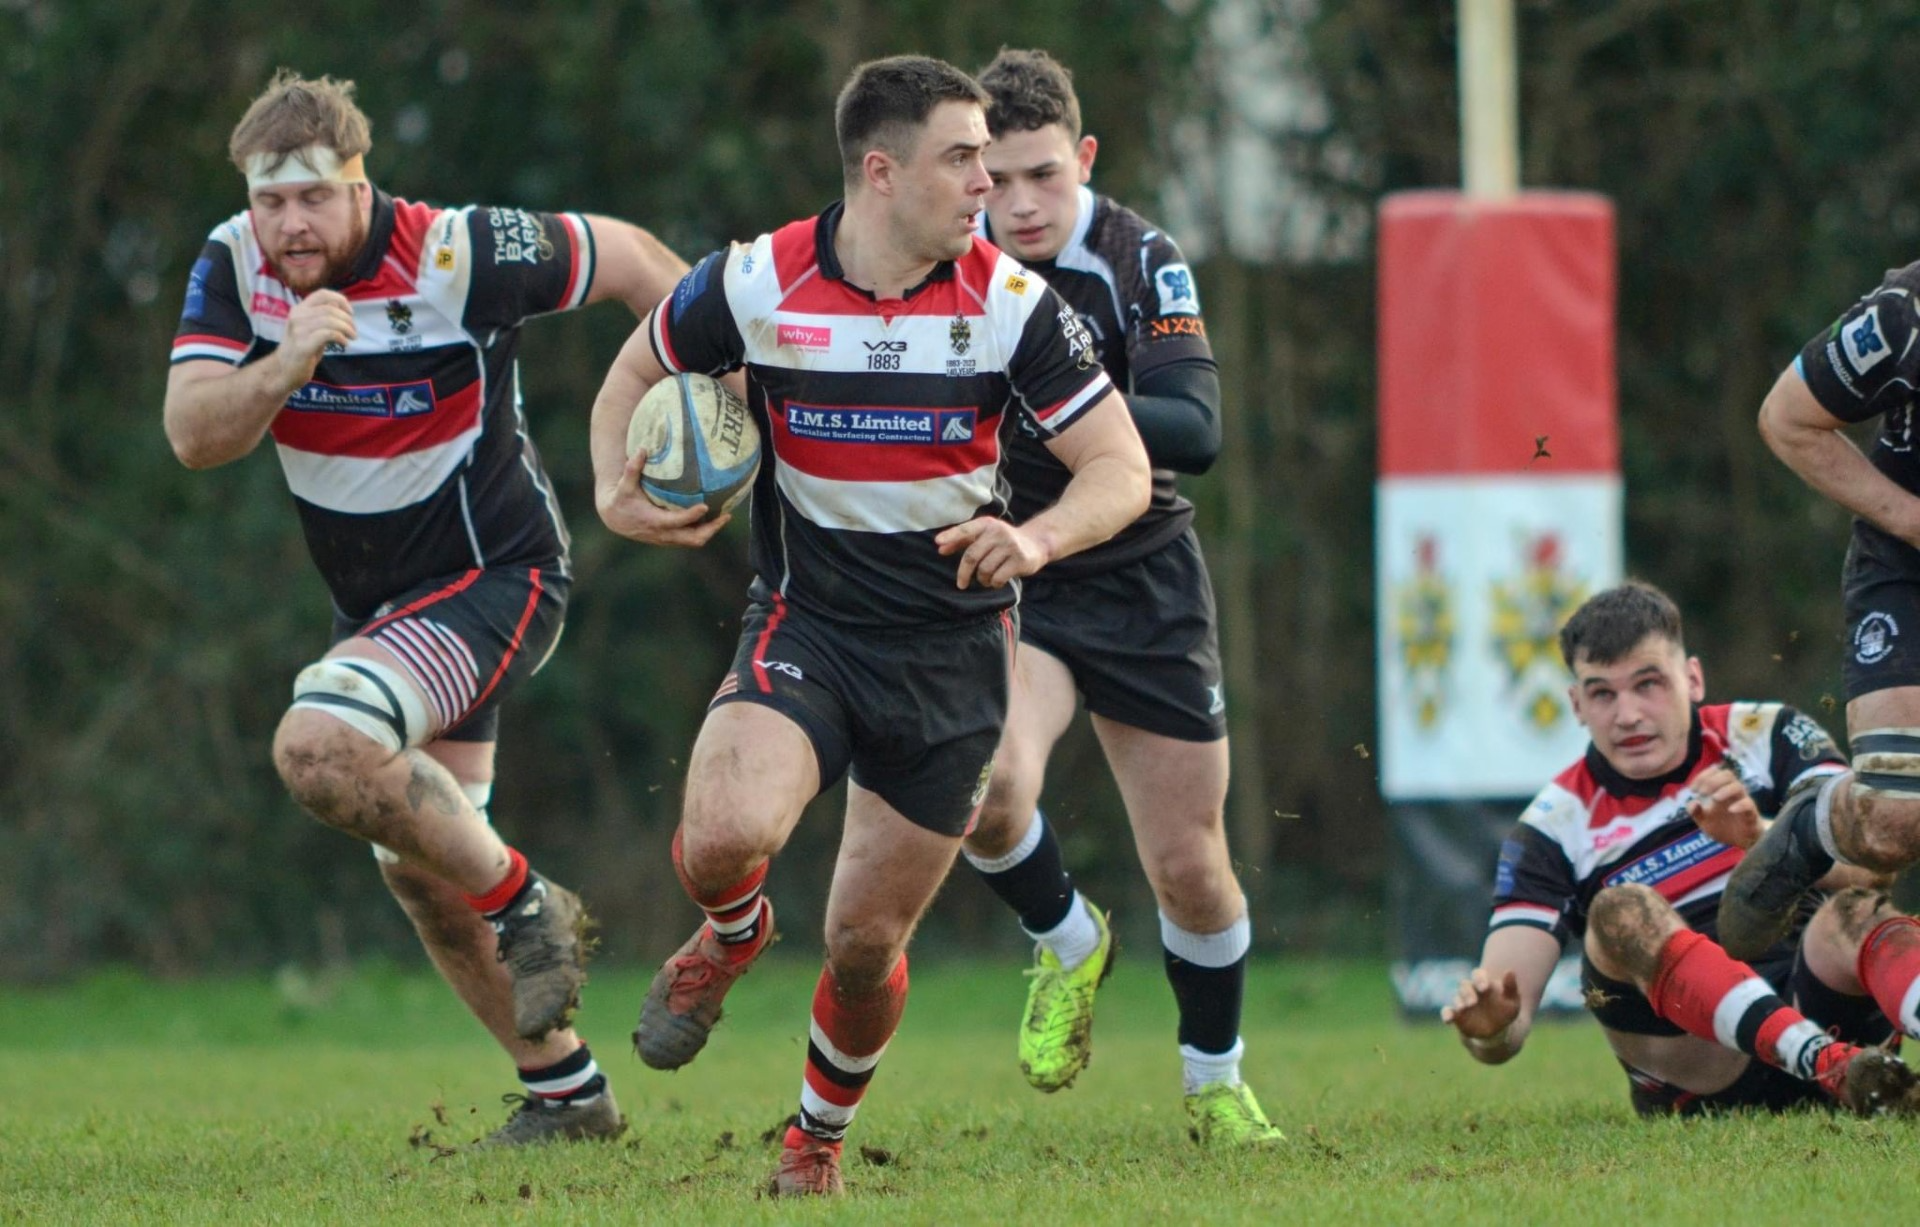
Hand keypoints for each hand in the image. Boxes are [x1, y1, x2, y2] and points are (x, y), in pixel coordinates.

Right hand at [274, 289, 356, 390]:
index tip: (351, 313)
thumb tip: (342, 308)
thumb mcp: (312, 328)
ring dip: (347, 328)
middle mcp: (297, 316)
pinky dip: (341, 337)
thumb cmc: (303, 349)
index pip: (322, 294)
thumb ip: (323, 317)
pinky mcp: (302, 345)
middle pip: (330, 308)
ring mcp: (298, 330)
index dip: (341, 300)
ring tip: (352, 337)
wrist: (285, 371)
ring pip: (330, 321)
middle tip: (354, 331)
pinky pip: (328, 334)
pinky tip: (344, 343)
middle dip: (347, 319)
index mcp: (299, 309)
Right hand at [595, 448, 727, 546]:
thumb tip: (642, 449)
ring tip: (725, 516)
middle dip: (711, 529)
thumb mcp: (623, 484)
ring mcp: (667, 538)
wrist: (613, 518)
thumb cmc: (620, 499)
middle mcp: (663, 533)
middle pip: (693, 538)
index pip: (677, 521)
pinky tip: (713, 516)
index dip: (691, 515)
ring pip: (694, 540)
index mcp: (654, 521)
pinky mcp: (669, 538)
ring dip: (710, 530)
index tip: (705, 505)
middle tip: (726, 515)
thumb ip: (632, 469)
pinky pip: (690, 537)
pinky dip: (702, 530)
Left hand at [934, 517, 1048, 588]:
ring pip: (984, 569)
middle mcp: (998, 532)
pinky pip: (998, 577)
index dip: (951, 535)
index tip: (937, 542)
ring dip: (982, 579)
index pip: (966, 530)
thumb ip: (962, 541)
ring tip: (986, 579)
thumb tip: (940, 549)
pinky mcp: (1020, 560)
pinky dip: (994, 583)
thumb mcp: (984, 537)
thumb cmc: (1002, 542)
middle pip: (972, 555)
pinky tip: (997, 581)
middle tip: (961, 583)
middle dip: (964, 573)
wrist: (1036, 543)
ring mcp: (1010, 546)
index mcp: (987, 525)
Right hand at [1441, 966, 1520, 1041]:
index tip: (1485, 988)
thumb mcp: (1512, 1000)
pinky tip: (1448, 1019)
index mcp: (1483, 982)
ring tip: (1463, 1008)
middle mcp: (1470, 990)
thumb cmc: (1505, 1012)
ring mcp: (1462, 1002)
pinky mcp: (1456, 1015)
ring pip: (1457, 998)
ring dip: (1459, 1003)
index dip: (1480, 979)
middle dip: (1468, 993)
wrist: (1498, 1030)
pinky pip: (1448, 1012)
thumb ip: (1510, 986)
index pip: (1478, 974)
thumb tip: (1510, 971)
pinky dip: (1446, 1014)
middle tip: (1473, 1002)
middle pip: (1464, 985)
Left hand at [1685, 764, 1761, 848]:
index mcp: (1721, 791)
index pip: (1715, 773)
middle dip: (1712, 780)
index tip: (1692, 789)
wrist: (1741, 842)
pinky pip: (1749, 804)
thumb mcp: (1704, 821)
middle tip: (1702, 793)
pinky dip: (1740, 805)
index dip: (1702, 776)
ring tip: (1714, 798)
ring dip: (1724, 789)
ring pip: (1738, 786)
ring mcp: (1743, 802)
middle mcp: (1733, 793)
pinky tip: (1730, 810)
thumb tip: (1692, 803)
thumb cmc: (1723, 827)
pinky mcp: (1751, 814)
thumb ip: (1696, 812)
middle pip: (1728, 774)